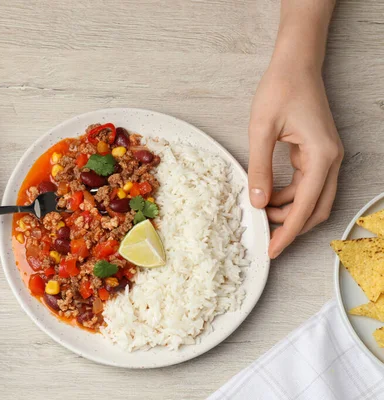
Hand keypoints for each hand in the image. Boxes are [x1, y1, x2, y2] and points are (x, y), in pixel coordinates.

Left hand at [248, 61, 342, 258]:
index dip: (288, 232)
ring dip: (290, 211)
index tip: (272, 250)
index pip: (305, 206)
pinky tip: (270, 196)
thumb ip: (259, 168)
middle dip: (292, 227)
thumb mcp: (261, 130)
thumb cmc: (280, 90)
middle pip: (317, 209)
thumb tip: (258, 202)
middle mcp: (331, 160)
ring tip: (261, 213)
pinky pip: (307, 185)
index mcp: (321, 156)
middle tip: (266, 238)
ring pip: (313, 199)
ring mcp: (327, 157)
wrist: (295, 65)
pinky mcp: (318, 154)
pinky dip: (291, 196)